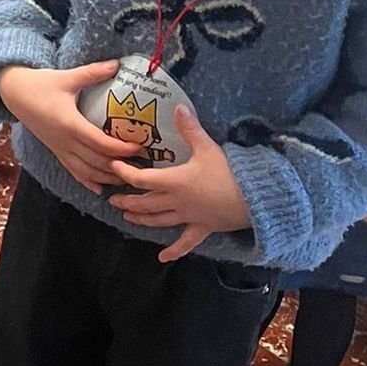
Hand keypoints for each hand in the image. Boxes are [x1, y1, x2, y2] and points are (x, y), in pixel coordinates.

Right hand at [0, 59, 145, 194]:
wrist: (14, 94)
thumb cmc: (40, 85)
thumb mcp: (67, 78)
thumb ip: (92, 73)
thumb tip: (117, 64)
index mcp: (69, 124)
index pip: (100, 143)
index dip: (121, 149)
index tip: (140, 147)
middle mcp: (65, 141)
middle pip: (97, 161)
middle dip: (120, 165)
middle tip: (143, 165)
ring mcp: (59, 149)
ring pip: (86, 171)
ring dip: (107, 177)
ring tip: (128, 177)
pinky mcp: (56, 151)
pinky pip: (73, 171)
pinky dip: (88, 181)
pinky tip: (100, 190)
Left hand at [108, 105, 251, 260]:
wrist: (254, 198)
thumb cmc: (230, 172)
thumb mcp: (208, 148)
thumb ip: (190, 129)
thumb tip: (179, 107)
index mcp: (174, 181)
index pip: (141, 179)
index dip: (124, 173)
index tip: (113, 167)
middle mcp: (176, 202)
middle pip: (144, 203)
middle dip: (126, 201)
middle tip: (112, 199)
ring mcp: (188, 217)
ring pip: (158, 221)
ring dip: (141, 220)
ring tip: (128, 218)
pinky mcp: (202, 227)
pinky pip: (185, 242)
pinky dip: (174, 251)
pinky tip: (162, 258)